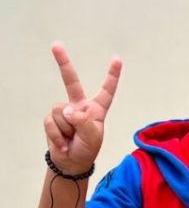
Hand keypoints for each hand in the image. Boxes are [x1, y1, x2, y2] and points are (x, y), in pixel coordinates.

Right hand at [43, 43, 121, 174]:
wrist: (71, 163)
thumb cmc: (87, 150)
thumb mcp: (93, 138)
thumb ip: (84, 122)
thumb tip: (68, 111)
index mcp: (97, 110)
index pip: (106, 90)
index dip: (112, 76)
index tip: (117, 59)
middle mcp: (80, 106)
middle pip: (70, 81)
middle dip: (63, 62)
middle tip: (55, 45)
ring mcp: (65, 111)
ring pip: (61, 112)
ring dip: (66, 130)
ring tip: (72, 139)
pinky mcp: (52, 119)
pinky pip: (52, 122)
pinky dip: (58, 136)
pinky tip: (64, 143)